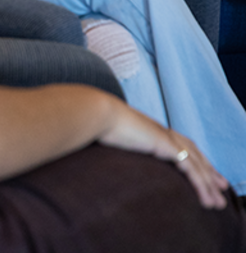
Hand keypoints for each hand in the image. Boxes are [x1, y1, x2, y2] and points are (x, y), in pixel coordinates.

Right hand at [99, 100, 228, 208]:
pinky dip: (201, 184)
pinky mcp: (166, 145)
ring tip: (217, 203)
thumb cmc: (96, 122)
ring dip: (209, 184)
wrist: (97, 113)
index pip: (177, 142)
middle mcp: (161, 130)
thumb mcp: (110, 135)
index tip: (201, 168)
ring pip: (196, 163)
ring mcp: (165, 137)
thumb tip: (106, 148)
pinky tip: (206, 198)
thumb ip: (117, 141)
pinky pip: (190, 169)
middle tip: (220, 185)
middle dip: (208, 169)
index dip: (191, 155)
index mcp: (149, 127)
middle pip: (193, 151)